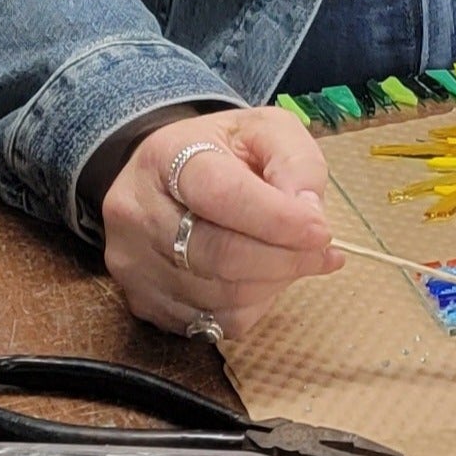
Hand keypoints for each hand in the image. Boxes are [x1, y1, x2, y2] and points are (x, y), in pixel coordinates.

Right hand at [98, 108, 343, 338]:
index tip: (320, 230)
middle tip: (321, 250)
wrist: (163, 175)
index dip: (276, 219)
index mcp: (167, 156)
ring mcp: (133, 264)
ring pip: (220, 296)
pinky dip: (251, 306)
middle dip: (285, 258)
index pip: (220, 194)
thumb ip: (295, 161)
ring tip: (296, 258)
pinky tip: (264, 277)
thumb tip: (309, 215)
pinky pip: (212, 325)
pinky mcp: (141, 303)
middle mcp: (137, 212)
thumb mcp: (264, 130)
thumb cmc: (220, 150)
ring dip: (273, 283)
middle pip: (219, 254)